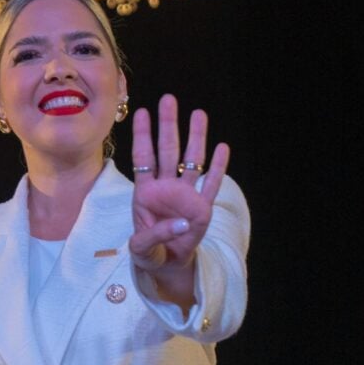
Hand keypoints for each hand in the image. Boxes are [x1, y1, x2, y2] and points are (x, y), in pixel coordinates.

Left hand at [130, 94, 229, 305]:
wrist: (166, 265)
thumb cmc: (148, 252)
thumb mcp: (140, 249)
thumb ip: (154, 236)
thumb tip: (180, 225)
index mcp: (145, 192)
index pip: (143, 158)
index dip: (143, 136)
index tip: (142, 112)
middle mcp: (166, 188)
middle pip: (168, 151)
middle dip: (168, 125)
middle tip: (169, 99)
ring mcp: (185, 195)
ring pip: (192, 161)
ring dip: (196, 138)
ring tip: (199, 113)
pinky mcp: (202, 209)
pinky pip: (211, 185)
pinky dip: (218, 167)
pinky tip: (223, 147)